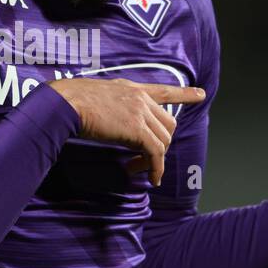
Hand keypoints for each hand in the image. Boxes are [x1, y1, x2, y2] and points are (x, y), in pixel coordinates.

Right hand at [47, 77, 205, 186]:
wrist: (67, 103)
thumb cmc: (72, 101)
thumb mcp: (98, 96)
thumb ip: (114, 106)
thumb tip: (117, 124)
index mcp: (132, 89)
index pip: (164, 91)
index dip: (184, 94)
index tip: (200, 95)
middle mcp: (141, 99)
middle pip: (167, 124)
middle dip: (160, 144)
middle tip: (143, 160)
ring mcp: (140, 113)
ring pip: (163, 140)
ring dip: (154, 159)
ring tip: (136, 168)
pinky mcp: (137, 130)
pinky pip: (155, 153)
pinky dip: (155, 168)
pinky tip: (151, 178)